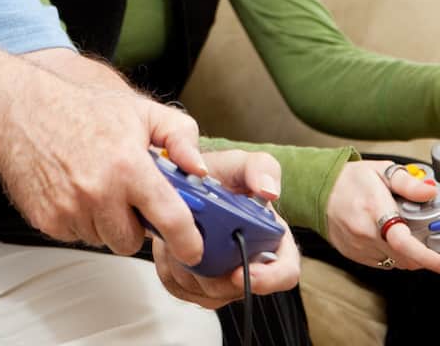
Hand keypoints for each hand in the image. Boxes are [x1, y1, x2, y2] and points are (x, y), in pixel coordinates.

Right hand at [0, 80, 208, 266]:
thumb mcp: (139, 110)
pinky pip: (76, 235)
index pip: (171, 220)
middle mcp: (99, 191)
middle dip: (135, 223)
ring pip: (103, 239)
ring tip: (96, 185)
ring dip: (105, 221)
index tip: (193, 248)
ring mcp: (71, 209)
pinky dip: (80, 219)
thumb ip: (180, 135)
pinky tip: (74, 189)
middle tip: (126, 195)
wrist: (20, 111)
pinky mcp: (48, 220)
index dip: (188, 241)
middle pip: (133, 240)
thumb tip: (199, 169)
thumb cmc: (78, 108)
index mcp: (128, 165)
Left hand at [151, 149, 299, 307]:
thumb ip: (260, 168)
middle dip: (213, 272)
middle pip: (237, 288)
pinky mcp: (193, 282)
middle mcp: (249, 261)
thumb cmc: (217, 173)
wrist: (183, 177)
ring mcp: (221, 276)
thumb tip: (269, 191)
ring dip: (188, 266)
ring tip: (179, 234)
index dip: (268, 279)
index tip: (244, 273)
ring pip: (207, 292)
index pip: (285, 272)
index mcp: (270, 238)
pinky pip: (181, 287)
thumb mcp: (240, 163)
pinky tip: (169, 243)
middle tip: (194, 245)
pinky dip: (170, 267)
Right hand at [326, 159, 439, 271]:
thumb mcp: (379, 171)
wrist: (315, 188)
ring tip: (401, 229)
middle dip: (423, 250)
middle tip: (422, 231)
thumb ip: (407, 182)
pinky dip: (393, 254)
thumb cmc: (347, 179)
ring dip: (408, 253)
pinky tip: (386, 236)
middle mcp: (365, 233)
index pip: (405, 243)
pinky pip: (384, 263)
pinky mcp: (354, 254)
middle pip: (408, 257)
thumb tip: (429, 192)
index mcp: (374, 210)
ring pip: (398, 262)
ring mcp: (358, 246)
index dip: (429, 257)